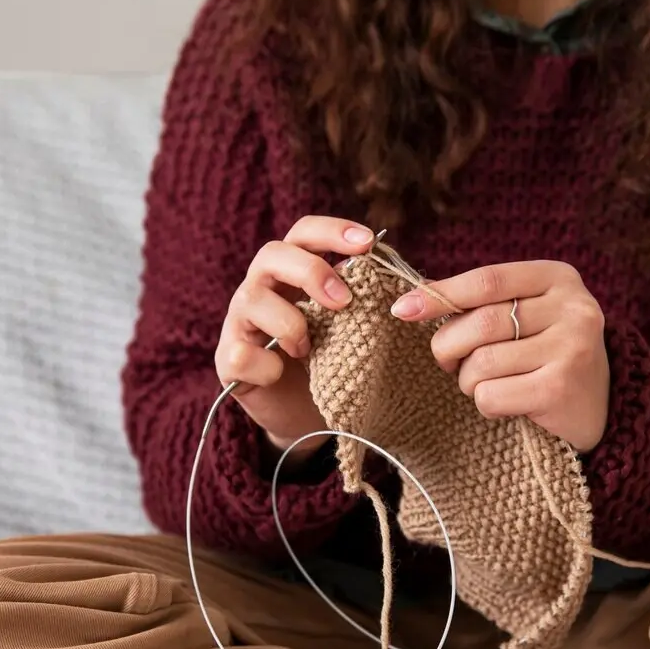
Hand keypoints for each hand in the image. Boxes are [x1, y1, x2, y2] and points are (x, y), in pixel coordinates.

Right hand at [215, 216, 377, 461]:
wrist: (305, 417)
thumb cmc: (332, 363)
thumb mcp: (356, 329)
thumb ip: (376, 303)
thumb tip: (420, 284)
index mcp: (292, 273)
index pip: (303, 233)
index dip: (331, 231)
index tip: (367, 242)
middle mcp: (261, 289)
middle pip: (271, 255)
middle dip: (311, 272)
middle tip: (344, 300)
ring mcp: (240, 323)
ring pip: (250, 300)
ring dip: (288, 322)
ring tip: (309, 348)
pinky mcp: (229, 360)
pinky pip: (239, 353)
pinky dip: (266, 364)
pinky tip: (280, 374)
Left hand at [390, 261, 610, 452]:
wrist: (602, 407)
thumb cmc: (546, 355)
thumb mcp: (527, 315)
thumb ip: (483, 302)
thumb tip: (414, 298)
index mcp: (559, 278)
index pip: (488, 280)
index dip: (441, 294)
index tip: (402, 309)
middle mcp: (573, 308)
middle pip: (481, 323)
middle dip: (449, 347)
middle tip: (449, 363)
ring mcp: (572, 348)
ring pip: (482, 363)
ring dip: (468, 381)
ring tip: (486, 383)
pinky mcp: (562, 388)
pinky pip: (492, 395)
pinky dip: (486, 404)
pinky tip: (507, 402)